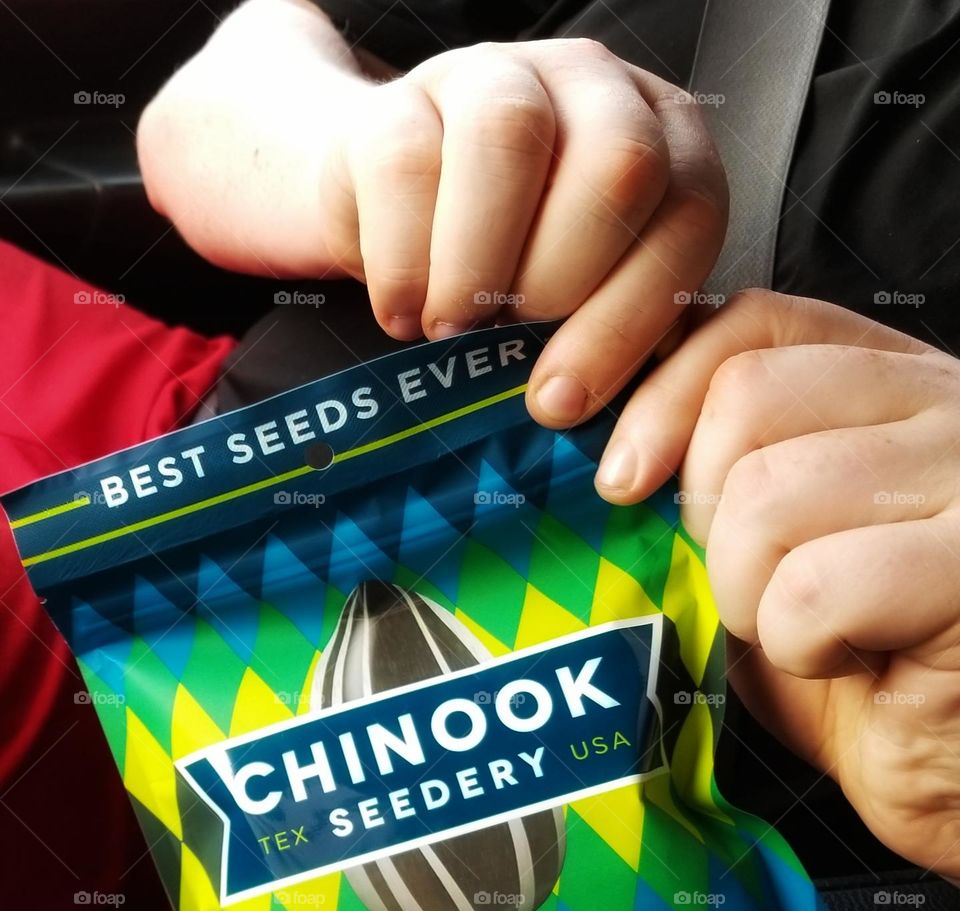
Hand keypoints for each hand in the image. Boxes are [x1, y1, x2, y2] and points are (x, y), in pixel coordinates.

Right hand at [137, 0, 725, 418]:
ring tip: (450, 328)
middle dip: (562, 283)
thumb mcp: (583, 305)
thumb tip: (626, 442)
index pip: (684, 220)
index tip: (566, 403)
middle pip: (618, 164)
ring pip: (510, 139)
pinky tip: (405, 308)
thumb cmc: (510, 275)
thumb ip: (616, 340)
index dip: (629, 321)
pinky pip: (406, 164)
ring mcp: (500, 76)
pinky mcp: (402, 96)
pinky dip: (403, 260)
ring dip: (477, 264)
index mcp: (668, 147)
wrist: (396, 215)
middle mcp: (597, 91)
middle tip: (509, 341)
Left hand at [599, 288, 959, 877]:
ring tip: (808, 632)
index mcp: (896, 385)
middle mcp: (948, 406)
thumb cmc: (866, 670)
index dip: (662, 384)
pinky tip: (851, 664)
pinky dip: (801, 647)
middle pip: (748, 398)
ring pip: (768, 493)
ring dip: (751, 595)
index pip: (756, 322)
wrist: (952, 770)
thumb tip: (609, 444)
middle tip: (755, 585)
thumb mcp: (772, 554)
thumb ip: (721, 477)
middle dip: (710, 515)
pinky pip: (813, 588)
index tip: (606, 461)